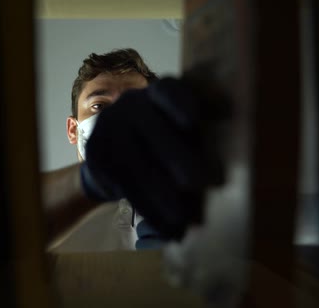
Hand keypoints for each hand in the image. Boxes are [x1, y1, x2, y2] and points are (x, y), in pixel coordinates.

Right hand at [82, 72, 231, 239]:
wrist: (112, 156)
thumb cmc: (163, 145)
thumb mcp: (179, 134)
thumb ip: (197, 141)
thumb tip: (221, 163)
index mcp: (158, 93)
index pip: (168, 91)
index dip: (179, 104)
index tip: (192, 121)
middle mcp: (131, 104)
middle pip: (154, 130)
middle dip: (177, 159)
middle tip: (198, 182)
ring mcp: (110, 127)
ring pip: (136, 164)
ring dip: (161, 196)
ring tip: (183, 219)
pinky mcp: (96, 154)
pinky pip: (123, 185)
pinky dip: (147, 209)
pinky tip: (166, 227)